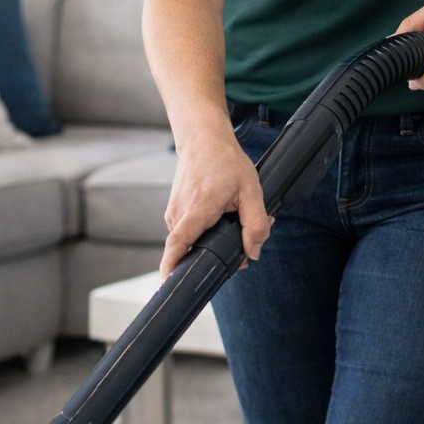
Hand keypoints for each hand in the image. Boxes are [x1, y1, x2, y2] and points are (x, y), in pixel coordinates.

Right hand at [160, 122, 272, 280]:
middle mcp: (179, 212)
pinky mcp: (174, 211)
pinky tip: (219, 216)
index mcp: (198, 208)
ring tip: (231, 219)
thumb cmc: (225, 161)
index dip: (172, 267)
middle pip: (190, 249)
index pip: (179, 244)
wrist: (203, 138)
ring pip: (190, 240)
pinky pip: (187, 231)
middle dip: (214, 254)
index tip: (168, 285)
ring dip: (210, 240)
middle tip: (241, 243)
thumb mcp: (251, 190)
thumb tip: (253, 252)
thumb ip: (256, 224)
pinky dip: (203, 231)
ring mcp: (173, 211)